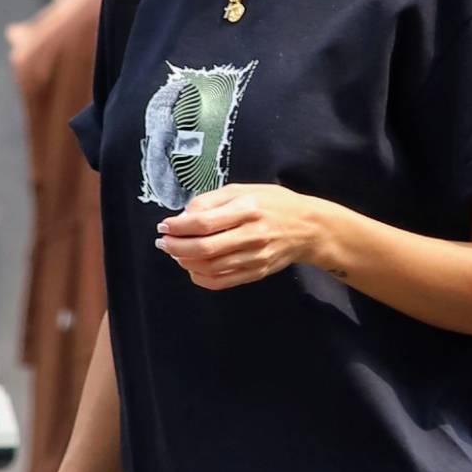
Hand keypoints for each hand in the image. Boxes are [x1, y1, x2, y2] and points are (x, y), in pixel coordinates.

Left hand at [156, 185, 320, 290]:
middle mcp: (252, 235)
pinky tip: (192, 268)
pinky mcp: (256, 272)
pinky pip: (223, 281)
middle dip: (176, 247)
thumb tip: (183, 217)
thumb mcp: (243, 190)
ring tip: (176, 253)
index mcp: (247, 208)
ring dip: (186, 262)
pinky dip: (201, 278)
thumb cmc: (273, 203)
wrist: (308, 228)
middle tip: (163, 242)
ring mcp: (255, 257)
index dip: (178, 227)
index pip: (204, 222)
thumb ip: (212, 201)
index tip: (164, 226)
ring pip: (211, 267)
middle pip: (205, 248)